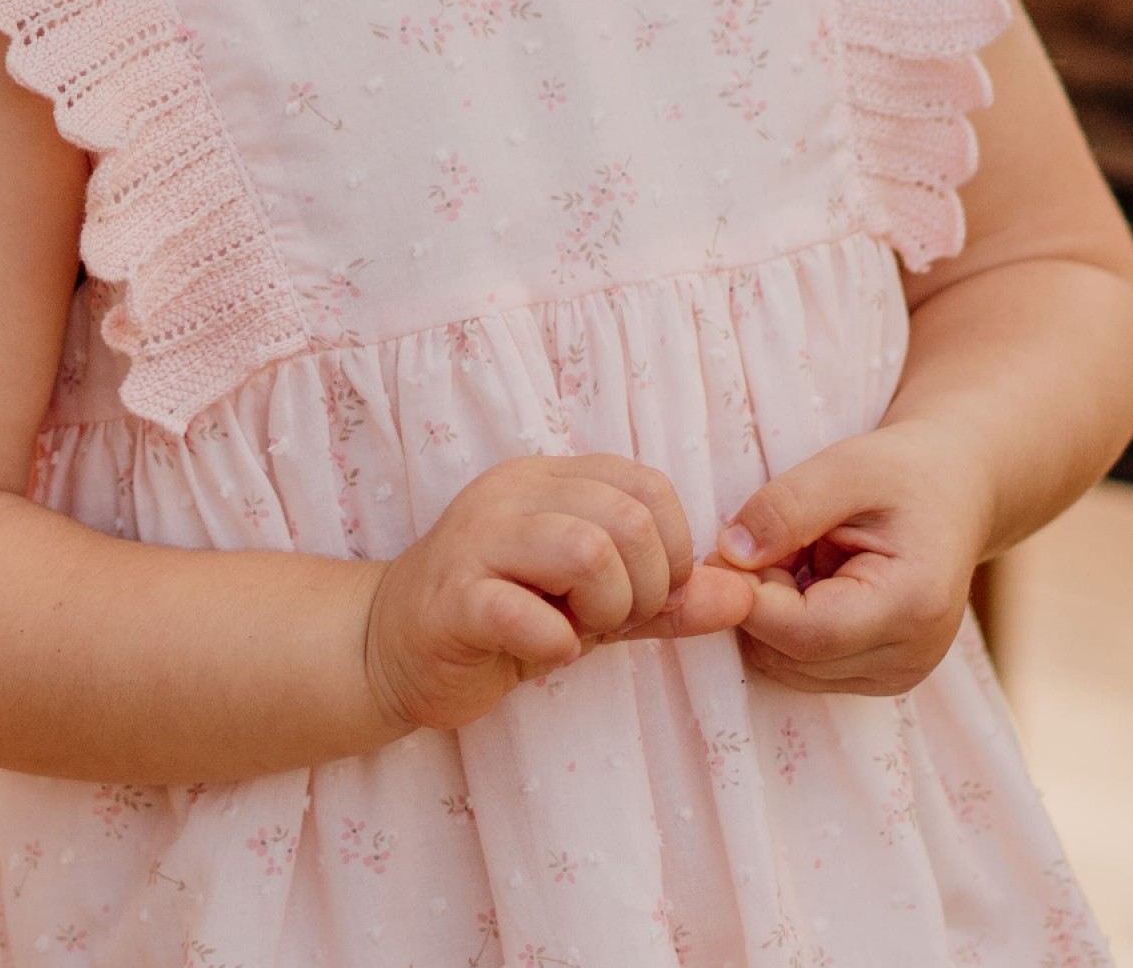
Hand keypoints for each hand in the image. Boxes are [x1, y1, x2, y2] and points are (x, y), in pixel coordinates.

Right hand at [364, 452, 755, 734]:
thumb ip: (666, 600)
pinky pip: (524, 612)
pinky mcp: (450, 599)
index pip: (647, 484)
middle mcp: (513, 494)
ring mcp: (477, 540)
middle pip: (627, 517)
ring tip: (581, 632)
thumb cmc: (502, 619)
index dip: (673, 548)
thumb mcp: (594, 606)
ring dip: (606, 609)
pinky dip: (555, 643)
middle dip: (645, 584)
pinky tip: (546, 652)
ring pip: (585, 549)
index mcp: (549, 480)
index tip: (649, 595)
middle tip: (614, 620)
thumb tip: (743, 596)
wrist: (388, 649)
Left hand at [715, 420, 991, 696]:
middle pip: (791, 656)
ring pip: (788, 667)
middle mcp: (909, 658)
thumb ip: (786, 508)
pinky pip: (803, 666)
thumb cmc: (902, 473)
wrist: (954, 494)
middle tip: (767, 540)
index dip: (749, 597)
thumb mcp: (845, 467)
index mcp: (912, 606)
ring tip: (798, 555)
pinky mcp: (878, 678)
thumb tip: (729, 555)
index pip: (805, 634)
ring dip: (770, 614)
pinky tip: (810, 580)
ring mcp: (896, 677)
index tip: (723, 549)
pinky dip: (787, 626)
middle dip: (758, 601)